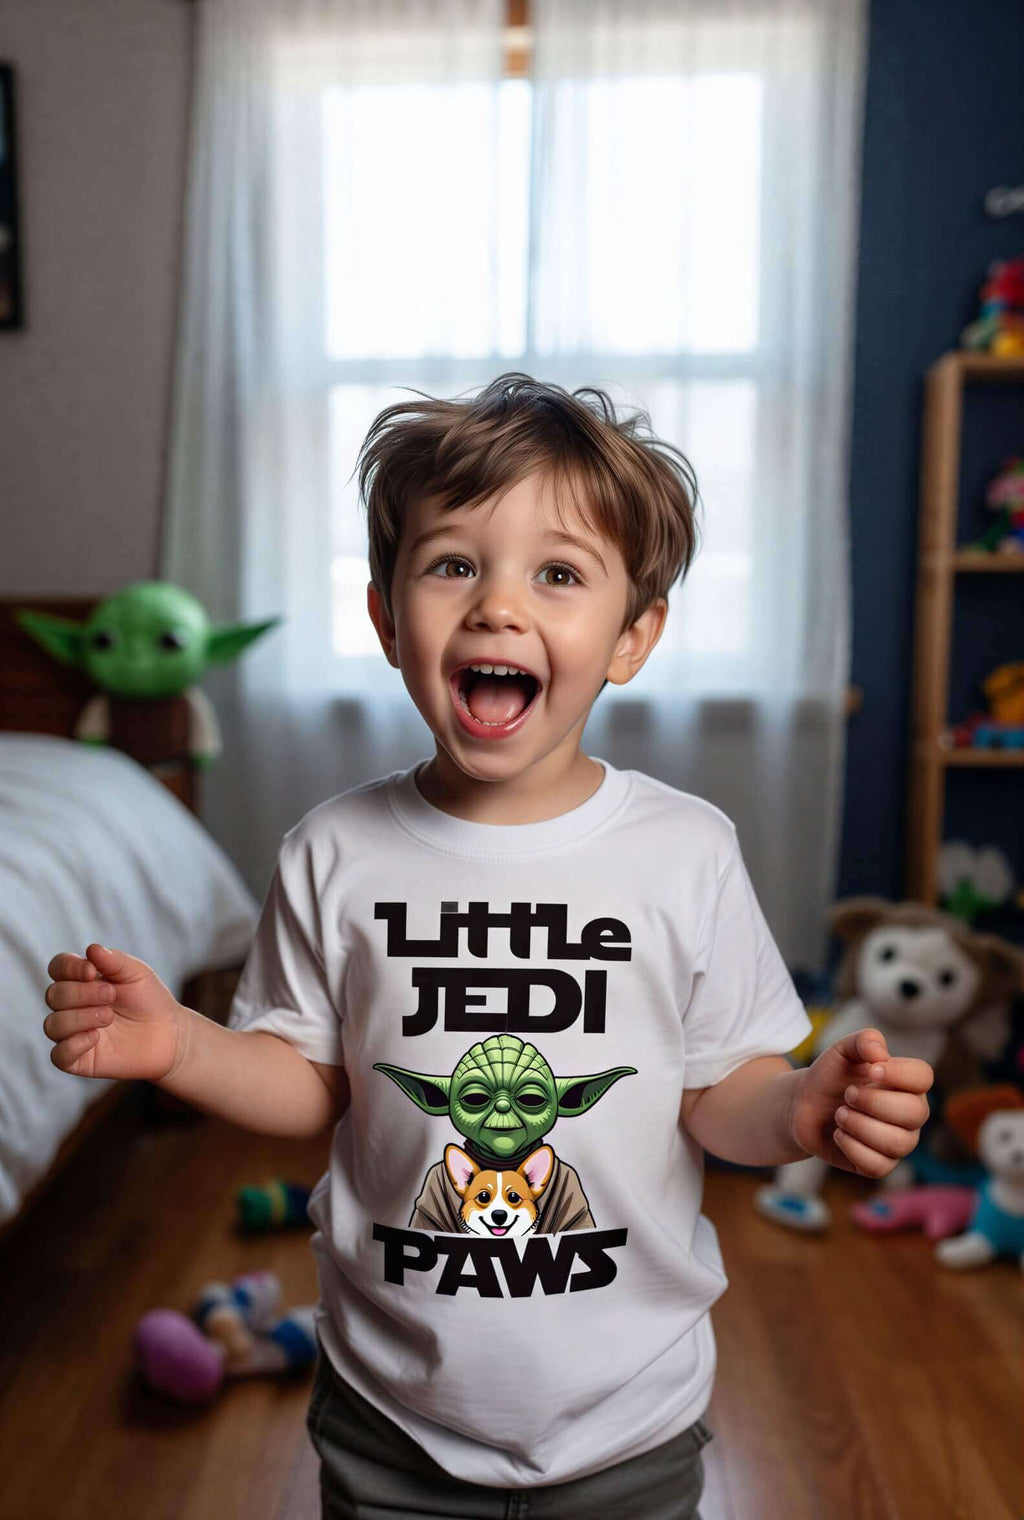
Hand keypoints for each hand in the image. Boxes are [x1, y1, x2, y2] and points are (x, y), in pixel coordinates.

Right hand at [44, 944, 189, 1082]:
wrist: (169, 1034)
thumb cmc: (149, 999)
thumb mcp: (137, 974)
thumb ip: (114, 961)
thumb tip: (91, 949)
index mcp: (81, 981)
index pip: (57, 968)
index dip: (69, 967)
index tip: (93, 971)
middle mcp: (71, 1006)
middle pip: (53, 995)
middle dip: (81, 993)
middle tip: (111, 995)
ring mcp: (72, 1034)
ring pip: (52, 1025)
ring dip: (80, 1018)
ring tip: (109, 1017)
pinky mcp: (78, 1060)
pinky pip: (58, 1055)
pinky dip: (73, 1045)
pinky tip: (96, 1037)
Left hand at [786, 1028, 933, 1177]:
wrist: (804, 1105)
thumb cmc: (830, 1076)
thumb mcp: (842, 1050)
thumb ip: (863, 1041)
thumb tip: (880, 1053)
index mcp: (907, 1083)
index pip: (923, 1077)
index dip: (899, 1074)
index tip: (871, 1070)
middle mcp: (911, 1114)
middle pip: (915, 1113)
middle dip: (874, 1102)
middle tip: (847, 1094)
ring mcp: (899, 1141)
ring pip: (897, 1143)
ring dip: (860, 1125)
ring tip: (839, 1114)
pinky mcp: (880, 1165)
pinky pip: (878, 1165)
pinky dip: (852, 1148)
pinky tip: (839, 1135)